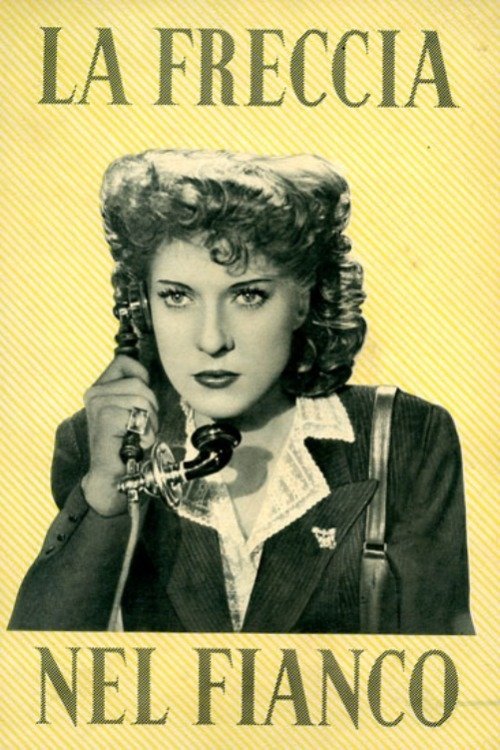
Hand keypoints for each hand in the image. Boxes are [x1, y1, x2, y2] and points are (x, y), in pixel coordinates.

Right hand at [82, 356, 158, 515]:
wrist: (111, 474)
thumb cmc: (124, 443)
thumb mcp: (128, 409)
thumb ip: (134, 390)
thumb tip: (149, 376)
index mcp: (99, 388)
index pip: (125, 362)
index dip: (142, 376)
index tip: (142, 399)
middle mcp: (94, 393)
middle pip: (139, 382)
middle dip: (151, 406)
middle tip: (142, 425)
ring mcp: (97, 404)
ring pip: (141, 397)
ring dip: (149, 420)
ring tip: (138, 434)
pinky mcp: (105, 417)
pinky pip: (138, 413)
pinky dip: (145, 431)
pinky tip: (135, 442)